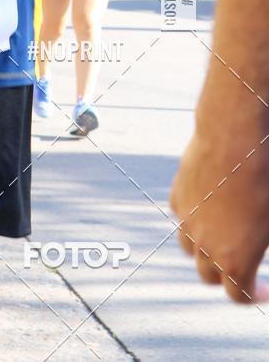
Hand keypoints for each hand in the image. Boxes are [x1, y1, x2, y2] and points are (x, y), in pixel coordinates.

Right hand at [170, 123, 268, 302]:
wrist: (234, 142)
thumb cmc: (264, 182)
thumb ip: (265, 244)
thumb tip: (262, 245)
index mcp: (235, 262)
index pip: (238, 296)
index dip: (254, 294)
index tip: (264, 288)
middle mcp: (206, 246)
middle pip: (209, 277)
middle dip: (225, 276)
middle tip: (240, 264)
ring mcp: (188, 221)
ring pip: (189, 249)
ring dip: (203, 250)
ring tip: (219, 237)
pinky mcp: (178, 196)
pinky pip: (182, 217)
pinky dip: (193, 219)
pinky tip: (208, 206)